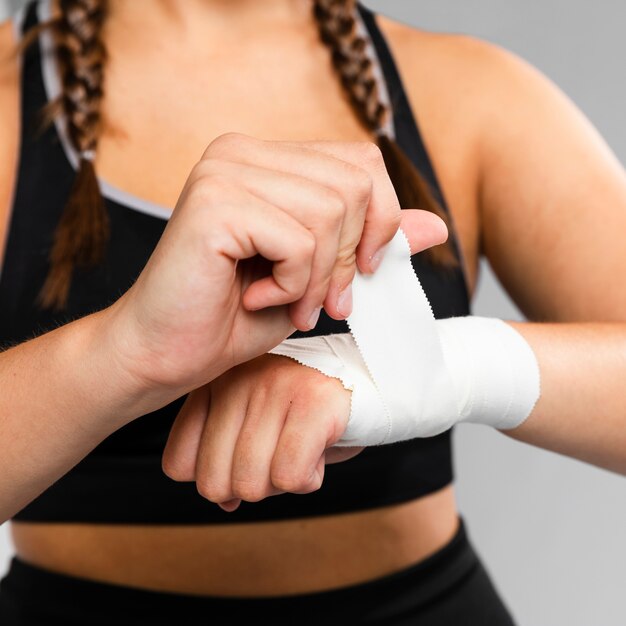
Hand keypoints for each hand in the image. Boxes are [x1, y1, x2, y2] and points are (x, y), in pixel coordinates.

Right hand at [104, 133, 447, 405]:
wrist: (164, 353)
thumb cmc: (235, 317)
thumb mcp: (320, 277)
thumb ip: (373, 244)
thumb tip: (436, 224)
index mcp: (267, 158)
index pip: (362, 162)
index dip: (378, 223)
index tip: (359, 276)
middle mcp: (242, 151)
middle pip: (355, 184)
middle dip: (351, 258)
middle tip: (322, 302)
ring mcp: (224, 170)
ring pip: (331, 213)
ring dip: (320, 277)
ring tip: (287, 303)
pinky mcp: (214, 202)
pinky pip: (298, 239)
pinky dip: (293, 284)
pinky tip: (257, 298)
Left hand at [161, 354, 362, 511]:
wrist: (361, 388)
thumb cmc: (300, 417)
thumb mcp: (250, 432)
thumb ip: (224, 463)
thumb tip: (223, 501)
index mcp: (213, 385)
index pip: (178, 467)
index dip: (216, 479)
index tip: (246, 460)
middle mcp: (238, 379)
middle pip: (213, 483)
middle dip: (251, 487)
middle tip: (278, 458)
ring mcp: (276, 385)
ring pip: (250, 484)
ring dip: (281, 484)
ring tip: (300, 449)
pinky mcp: (314, 400)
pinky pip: (289, 477)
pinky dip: (306, 480)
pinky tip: (318, 452)